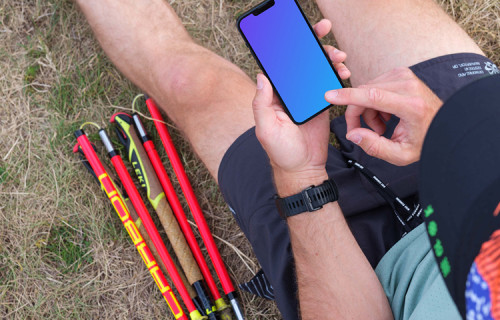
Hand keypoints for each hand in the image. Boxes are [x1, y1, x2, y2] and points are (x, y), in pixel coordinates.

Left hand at [252, 19, 349, 194]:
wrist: (303, 169)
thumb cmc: (281, 152)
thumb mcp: (267, 129)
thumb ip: (262, 104)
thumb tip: (262, 78)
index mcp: (274, 96)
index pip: (280, 65)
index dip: (287, 46)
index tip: (298, 33)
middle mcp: (290, 93)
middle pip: (300, 62)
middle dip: (312, 44)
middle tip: (323, 30)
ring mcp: (306, 97)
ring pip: (316, 70)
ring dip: (327, 58)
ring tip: (339, 56)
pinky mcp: (321, 103)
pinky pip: (329, 83)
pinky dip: (336, 74)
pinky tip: (342, 71)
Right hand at [325, 67, 441, 165]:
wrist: (443, 125)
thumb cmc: (423, 140)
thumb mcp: (400, 155)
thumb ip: (374, 147)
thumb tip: (352, 134)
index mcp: (411, 105)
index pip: (373, 96)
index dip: (348, 96)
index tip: (329, 96)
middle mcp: (409, 86)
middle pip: (365, 94)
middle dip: (356, 114)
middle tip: (362, 132)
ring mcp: (405, 76)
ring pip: (366, 90)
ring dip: (367, 110)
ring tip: (382, 125)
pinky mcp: (401, 73)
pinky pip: (373, 86)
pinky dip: (373, 102)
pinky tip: (386, 114)